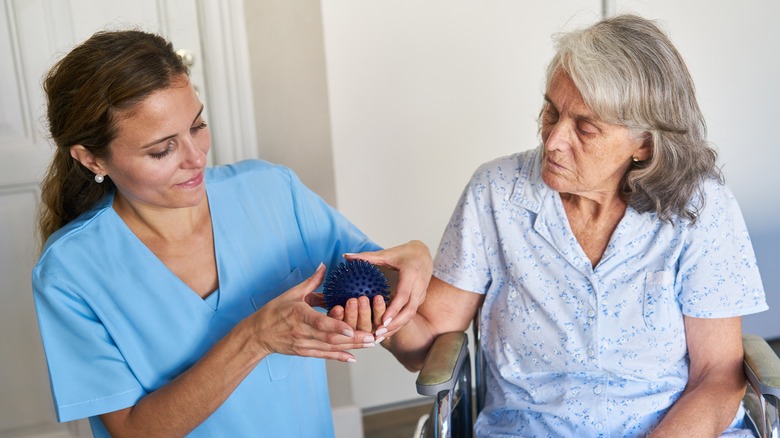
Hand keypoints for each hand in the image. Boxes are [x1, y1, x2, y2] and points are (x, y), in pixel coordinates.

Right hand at [249, 263, 375, 362]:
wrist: (257, 334)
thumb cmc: (274, 311)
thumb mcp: (291, 293)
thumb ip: (311, 282)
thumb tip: (324, 266)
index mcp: (299, 315)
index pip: (320, 323)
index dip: (336, 327)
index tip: (352, 328)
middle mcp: (302, 332)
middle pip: (331, 339)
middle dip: (353, 339)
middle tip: (373, 337)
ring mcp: (304, 344)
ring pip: (331, 348)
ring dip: (352, 347)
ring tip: (370, 344)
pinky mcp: (304, 352)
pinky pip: (324, 356)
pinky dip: (338, 357)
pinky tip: (353, 358)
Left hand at [344, 240, 431, 337]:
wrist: (424, 254)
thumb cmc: (405, 253)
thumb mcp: (387, 253)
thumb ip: (366, 257)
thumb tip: (346, 256)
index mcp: (411, 274)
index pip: (403, 295)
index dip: (393, 309)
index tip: (383, 320)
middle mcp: (419, 286)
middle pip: (409, 310)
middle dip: (395, 324)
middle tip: (378, 332)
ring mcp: (421, 294)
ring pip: (411, 315)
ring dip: (397, 327)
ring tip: (380, 335)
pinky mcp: (419, 299)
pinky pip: (410, 314)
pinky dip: (399, 323)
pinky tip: (386, 331)